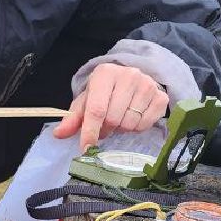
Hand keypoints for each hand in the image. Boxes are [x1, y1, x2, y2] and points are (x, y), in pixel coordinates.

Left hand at [53, 64, 168, 149]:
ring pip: (130, 124)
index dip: (90, 131)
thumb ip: (73, 118)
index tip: (85, 147)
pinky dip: (137, 127)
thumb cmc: (105, 92)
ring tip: (120, 117)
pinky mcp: (161, 96)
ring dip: (121, 128)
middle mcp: (129, 75)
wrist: (131, 79)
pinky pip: (145, 125)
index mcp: (105, 73)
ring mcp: (148, 85)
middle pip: (113, 119)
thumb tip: (59, 134)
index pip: (96, 109)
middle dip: (106, 128)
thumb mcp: (87, 100)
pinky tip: (134, 116)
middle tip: (106, 125)